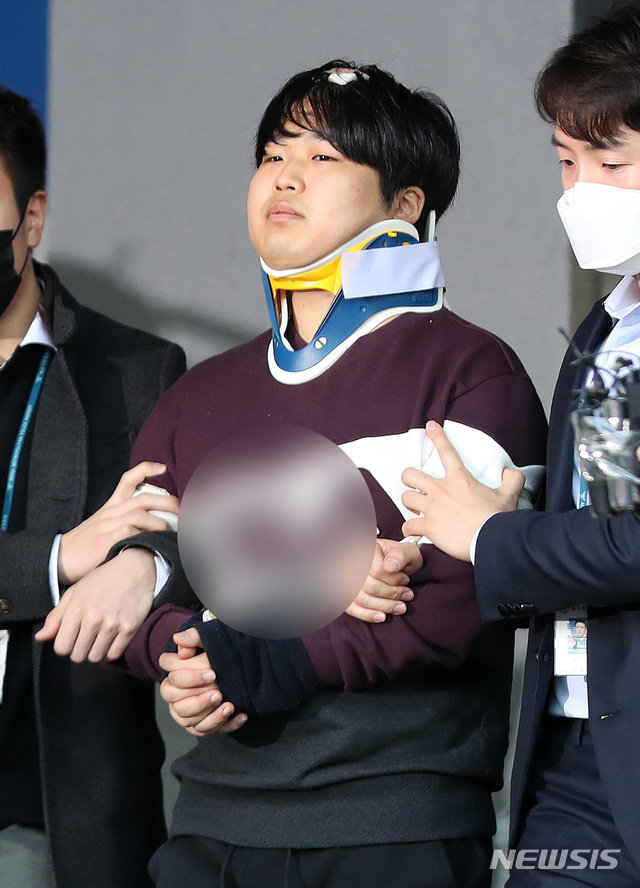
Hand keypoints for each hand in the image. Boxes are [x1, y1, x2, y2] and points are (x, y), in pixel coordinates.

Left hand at [35, 548, 156, 661]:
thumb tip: (40, 638)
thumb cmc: (102, 580)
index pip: (61, 647)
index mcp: (77, 609)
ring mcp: (112, 624)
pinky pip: (114, 654)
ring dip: (95, 651)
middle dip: (79, 650)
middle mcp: (94, 618)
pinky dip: (110, 651)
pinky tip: (111, 640)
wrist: (135, 569)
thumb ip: (56, 616)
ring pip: (95, 657)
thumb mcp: (75, 592)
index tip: (72, 638)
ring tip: (99, 639)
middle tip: (86, 638)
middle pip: (78, 656)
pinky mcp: (129, 628)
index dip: (65, 645)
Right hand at [58, 462, 178, 585]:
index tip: (163, 467)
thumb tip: (151, 527)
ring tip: (172, 532)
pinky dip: (146, 536)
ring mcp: (109, 524)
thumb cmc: (84, 546)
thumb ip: (122, 522)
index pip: (127, 479)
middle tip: (183, 509)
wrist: (59, 559)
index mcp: (111, 506)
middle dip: (167, 501)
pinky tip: (155, 544)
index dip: (146, 469)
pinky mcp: (108, 538)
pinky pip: (132, 532)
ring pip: (141, 514)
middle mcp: (111, 511)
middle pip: (144, 498)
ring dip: (160, 522)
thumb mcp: (102, 527)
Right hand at [159, 627, 247, 735]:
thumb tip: (180, 639)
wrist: (226, 666)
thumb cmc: (211, 653)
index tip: (213, 673)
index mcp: (173, 678)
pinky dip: (227, 725)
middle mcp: (176, 699)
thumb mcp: (206, 641)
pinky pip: (210, 730)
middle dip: (200, 702)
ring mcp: (187, 714)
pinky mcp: (201, 725)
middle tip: (219, 693)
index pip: (173, 681)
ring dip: (212, 717)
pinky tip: (241, 716)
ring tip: (230, 706)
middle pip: (179, 707)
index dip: (191, 678)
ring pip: (192, 723)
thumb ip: (193, 638)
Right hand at [345, 539, 422, 622]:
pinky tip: (382, 616)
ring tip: (400, 607)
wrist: (396, 564)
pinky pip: (351, 608)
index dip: (393, 579)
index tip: (406, 580)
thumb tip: (390, 566)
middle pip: (368, 586)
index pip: (375, 570)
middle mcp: (352, 562)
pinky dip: (367, 614)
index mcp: (366, 549)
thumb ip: (401, 555)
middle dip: (391, 594)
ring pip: (361, 599)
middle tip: (407, 595)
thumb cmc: (401, 558)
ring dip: (383, 606)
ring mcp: (347, 578)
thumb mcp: (407, 551)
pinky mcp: (346, 594)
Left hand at [401, 421, 523, 561]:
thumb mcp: (509, 495)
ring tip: (415, 510)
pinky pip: (408, 525)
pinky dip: (409, 530)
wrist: (493, 539)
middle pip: (410, 475)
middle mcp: (441, 489)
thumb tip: (511, 472)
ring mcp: (432, 507)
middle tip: (415, 487)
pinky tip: (412, 532)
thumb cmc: (499, 518)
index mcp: (459, 478)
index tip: (430, 426)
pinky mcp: (428, 526)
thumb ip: (512, 479)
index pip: (446, 451)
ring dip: (409, 504)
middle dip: (409, 480)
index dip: (437, 435)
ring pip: (406, 498)